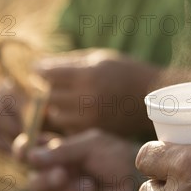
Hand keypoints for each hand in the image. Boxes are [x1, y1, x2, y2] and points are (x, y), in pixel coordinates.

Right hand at [13, 129, 137, 190]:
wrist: (139, 184)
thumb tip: (29, 156)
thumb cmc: (117, 158)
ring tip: (90, 187)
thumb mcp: (90, 145)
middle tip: (64, 174)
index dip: (22, 152)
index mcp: (58, 155)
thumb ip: (60, 150)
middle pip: (32, 182)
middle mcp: (56, 177)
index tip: (25, 152)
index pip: (29, 154)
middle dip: (46, 179)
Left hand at [37, 49, 157, 135]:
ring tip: (69, 98)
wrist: (152, 97)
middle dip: (47, 89)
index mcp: (87, 75)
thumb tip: (38, 68)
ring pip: (55, 115)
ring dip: (56, 107)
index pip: (47, 73)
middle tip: (55, 84)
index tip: (42, 69)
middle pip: (47, 96)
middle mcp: (87, 98)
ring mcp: (90, 118)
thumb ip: (69, 62)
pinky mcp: (94, 132)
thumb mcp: (99, 58)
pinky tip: (79, 111)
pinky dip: (69, 120)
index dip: (41, 70)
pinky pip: (68, 128)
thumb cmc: (125, 71)